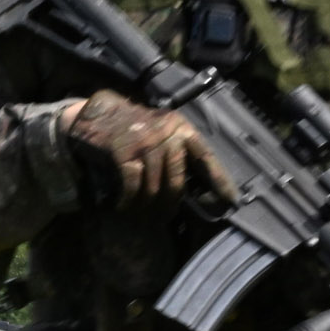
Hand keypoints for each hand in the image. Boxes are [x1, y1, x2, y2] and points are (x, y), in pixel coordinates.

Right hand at [63, 89, 235, 207]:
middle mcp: (166, 134)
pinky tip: (124, 207)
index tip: (231, 200)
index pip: (206, 158)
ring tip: (142, 215)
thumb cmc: (133, 127)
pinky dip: (129, 200)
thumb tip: (193, 186)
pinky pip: (132, 185)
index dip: (220, 181)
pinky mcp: (123, 152)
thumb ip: (177, 150)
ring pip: (154, 187)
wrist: (98, 112)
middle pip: (177, 181)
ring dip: (147, 207)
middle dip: (170, 205)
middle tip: (163, 217)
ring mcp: (144, 143)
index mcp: (181, 128)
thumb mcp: (162, 130)